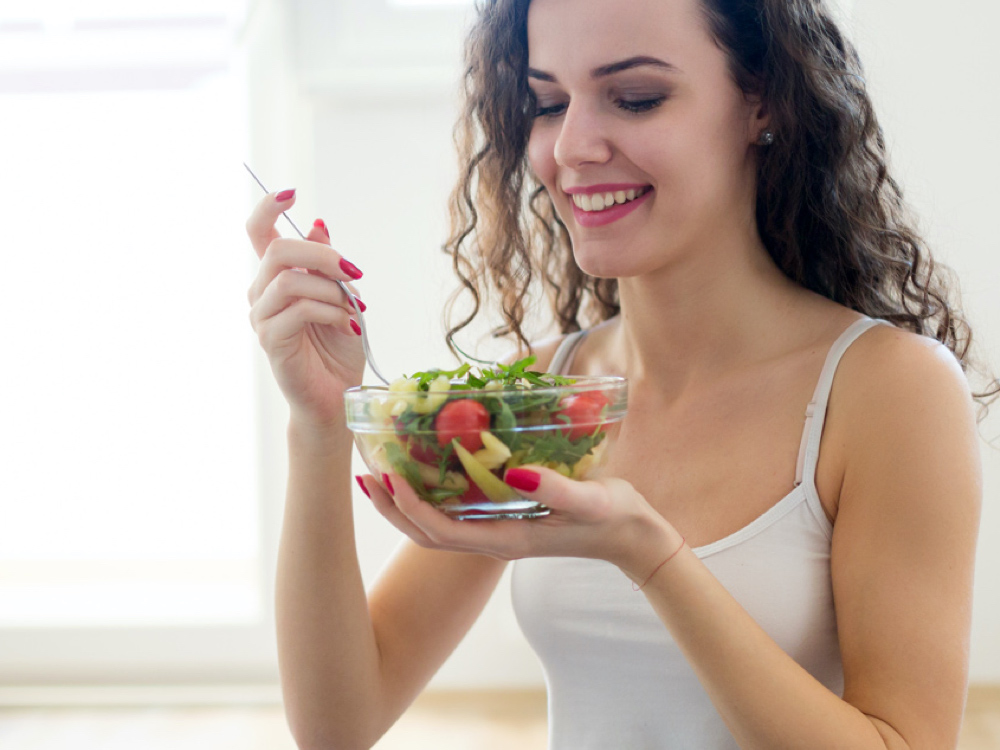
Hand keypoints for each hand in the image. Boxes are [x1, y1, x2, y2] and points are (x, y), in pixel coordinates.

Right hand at [246, 190, 366, 426]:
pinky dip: (330, 311)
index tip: (290, 192)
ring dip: (331, 290)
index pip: (258, 232)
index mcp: (277, 277)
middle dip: (322, 254)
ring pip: (289, 280)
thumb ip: (328, 264)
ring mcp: (262, 317)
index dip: (268, 207)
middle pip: (277, 249)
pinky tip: (348, 325)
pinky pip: (298, 309)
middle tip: (353, 272)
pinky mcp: (271, 340)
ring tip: (353, 310)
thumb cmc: (338, 346)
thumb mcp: (342, 296)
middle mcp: (261, 293)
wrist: (338, 395)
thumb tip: (320, 224)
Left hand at [357, 466, 678, 581]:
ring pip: (437, 525)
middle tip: (367, 472)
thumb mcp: (590, 500)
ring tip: (382, 471)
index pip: (441, 531)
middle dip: (392, 508)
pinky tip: (427, 469)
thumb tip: (514, 474)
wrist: (631, 536)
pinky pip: (457, 512)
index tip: (389, 475)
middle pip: (425, 533)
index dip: (409, 508)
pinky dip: (432, 495)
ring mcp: (497, 530)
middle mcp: (493, 538)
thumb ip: (555, 490)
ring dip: (405, 502)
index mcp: (506, 540)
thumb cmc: (613, 517)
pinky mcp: (505, 518)